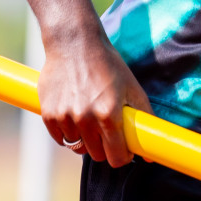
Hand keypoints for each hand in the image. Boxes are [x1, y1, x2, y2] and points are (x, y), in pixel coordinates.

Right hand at [37, 25, 152, 164]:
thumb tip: (151, 154)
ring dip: (85, 138)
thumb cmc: (108, 65)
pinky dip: (68, 133)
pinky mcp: (48, 114)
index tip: (123, 150)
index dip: (122, 156)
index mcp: (109, 114)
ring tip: (89, 116)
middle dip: (104, 147)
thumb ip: (144, 119)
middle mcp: (86, 118)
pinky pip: (60, 138)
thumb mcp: (132, 87)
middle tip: (106, 130)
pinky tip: (74, 115)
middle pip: (96, 155)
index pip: (116, 157)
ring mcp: (65, 117)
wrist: (74, 43)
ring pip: (77, 147)